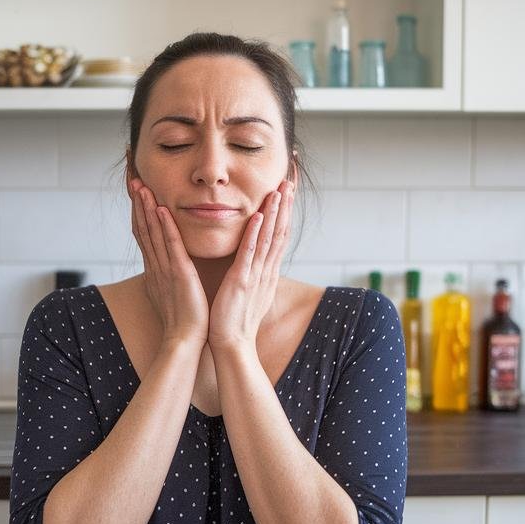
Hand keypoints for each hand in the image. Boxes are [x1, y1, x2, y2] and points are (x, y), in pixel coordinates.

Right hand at [128, 178, 207, 345]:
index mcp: (155, 268)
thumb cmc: (182, 318)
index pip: (144, 233)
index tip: (137, 190)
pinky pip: (170, 245)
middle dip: (137, 202)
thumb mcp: (170, 290)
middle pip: (142, 227)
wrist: (184, 339)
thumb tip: (163, 264)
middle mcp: (155, 265)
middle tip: (132, 178)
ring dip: (146, 208)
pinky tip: (161, 208)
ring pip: (152, 233)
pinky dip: (164, 226)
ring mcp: (164, 268)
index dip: (139, 210)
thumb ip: (167, 274)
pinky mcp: (178, 274)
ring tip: (141, 185)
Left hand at [208, 179, 294, 350]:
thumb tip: (259, 259)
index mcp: (268, 271)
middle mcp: (267, 270)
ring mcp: (256, 276)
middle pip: (281, 231)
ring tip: (280, 189)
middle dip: (287, 204)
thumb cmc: (236, 319)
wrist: (232, 345)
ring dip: (275, 213)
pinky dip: (255, 235)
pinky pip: (250, 255)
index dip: (286, 211)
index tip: (289, 189)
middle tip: (292, 178)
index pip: (280, 235)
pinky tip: (258, 217)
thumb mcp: (251, 290)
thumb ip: (255, 272)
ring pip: (269, 239)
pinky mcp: (241, 282)